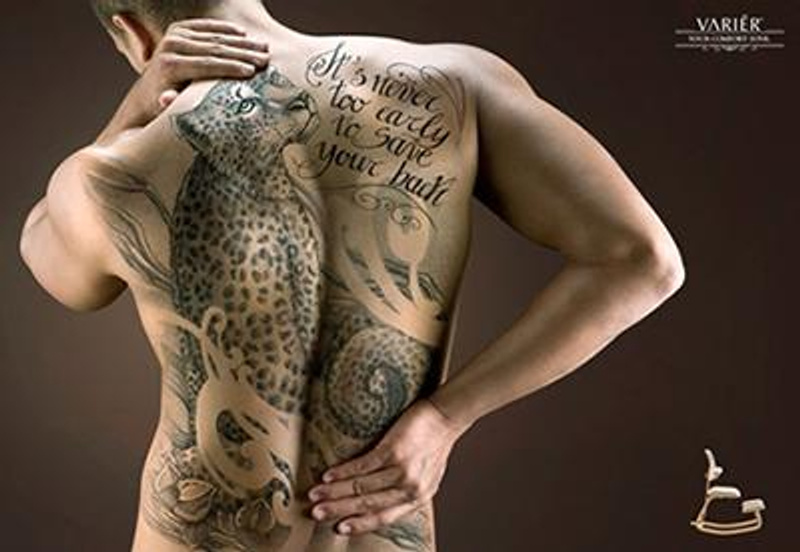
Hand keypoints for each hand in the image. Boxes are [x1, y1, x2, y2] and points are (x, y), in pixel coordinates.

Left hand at [139, 18, 270, 114]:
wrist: (147, 94)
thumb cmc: (166, 108)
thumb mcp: (166, 110)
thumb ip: (169, 104)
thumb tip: (167, 99)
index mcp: (170, 66)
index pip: (208, 64)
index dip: (231, 67)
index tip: (252, 71)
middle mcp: (170, 46)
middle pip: (214, 49)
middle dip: (243, 54)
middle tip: (265, 59)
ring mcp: (174, 35)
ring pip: (214, 36)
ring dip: (241, 42)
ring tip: (264, 48)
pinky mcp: (178, 29)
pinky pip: (206, 26)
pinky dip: (226, 29)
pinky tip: (244, 34)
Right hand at [306, 397, 470, 535]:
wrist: (446, 417)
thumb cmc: (434, 442)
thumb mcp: (426, 475)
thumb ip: (405, 489)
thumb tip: (380, 499)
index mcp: (418, 497)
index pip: (384, 517)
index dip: (360, 524)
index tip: (339, 528)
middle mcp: (410, 488)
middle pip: (367, 504)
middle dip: (338, 510)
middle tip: (316, 513)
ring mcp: (402, 470)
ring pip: (361, 486)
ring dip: (334, 491)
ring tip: (315, 493)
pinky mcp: (395, 450)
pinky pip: (363, 465)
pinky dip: (343, 471)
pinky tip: (329, 475)